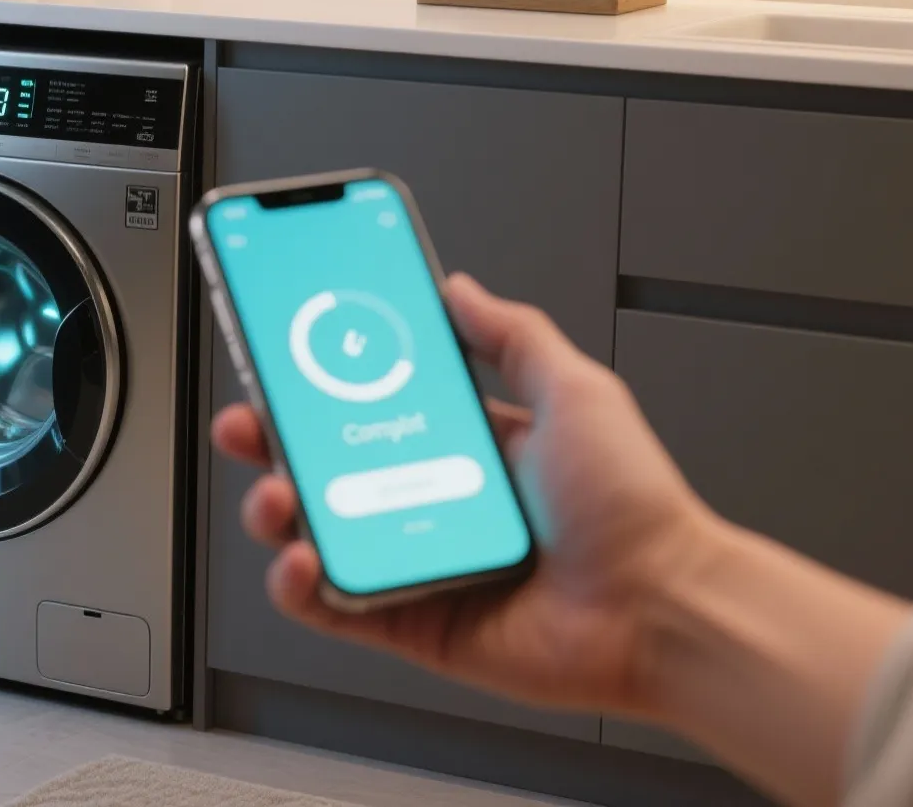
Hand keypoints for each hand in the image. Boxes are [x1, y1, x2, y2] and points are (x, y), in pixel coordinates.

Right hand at [213, 274, 718, 716]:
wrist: (663, 610)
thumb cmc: (636, 511)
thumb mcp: (577, 391)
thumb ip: (512, 335)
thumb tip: (458, 289)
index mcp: (466, 446)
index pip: (370, 404)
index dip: (318, 383)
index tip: (282, 356)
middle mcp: (433, 502)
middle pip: (325, 466)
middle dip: (272, 442)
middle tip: (250, 422)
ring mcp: (417, 563)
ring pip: (316, 532)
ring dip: (276, 509)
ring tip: (279, 497)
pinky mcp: (410, 623)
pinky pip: (332, 606)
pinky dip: (299, 586)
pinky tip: (302, 560)